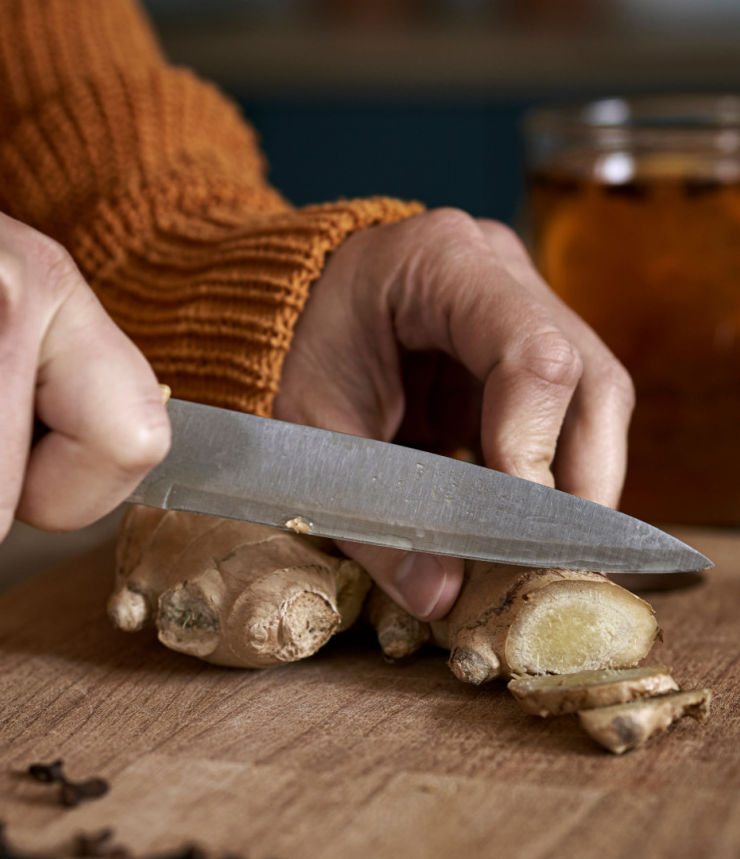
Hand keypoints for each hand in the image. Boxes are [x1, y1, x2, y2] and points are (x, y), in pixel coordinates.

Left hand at [274, 209, 634, 620]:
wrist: (266, 311)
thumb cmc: (281, 353)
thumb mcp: (309, 435)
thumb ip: (370, 515)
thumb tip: (440, 596)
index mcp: (440, 262)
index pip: (533, 353)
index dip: (535, 446)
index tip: (516, 527)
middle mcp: (499, 272)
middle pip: (590, 379)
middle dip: (579, 482)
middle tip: (554, 565)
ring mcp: (518, 307)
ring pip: (591, 402)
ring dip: (574, 487)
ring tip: (538, 557)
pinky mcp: (516, 354)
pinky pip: (560, 418)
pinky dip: (547, 479)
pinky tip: (519, 529)